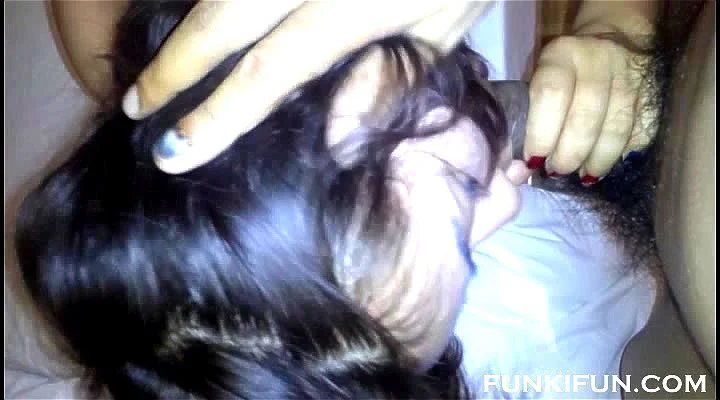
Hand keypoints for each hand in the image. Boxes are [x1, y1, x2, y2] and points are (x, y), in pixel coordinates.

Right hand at [121, 1, 489, 173]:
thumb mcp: (444, 29)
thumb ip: (388, 78)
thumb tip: (328, 134)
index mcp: (358, 5)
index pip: (270, 68)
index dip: (218, 113)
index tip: (176, 149)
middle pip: (223, 17)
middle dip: (173, 65)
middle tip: (137, 105)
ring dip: (182, 29)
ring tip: (155, 69)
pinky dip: (206, 1)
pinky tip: (197, 23)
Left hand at [523, 34, 656, 183]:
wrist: (613, 38)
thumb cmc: (562, 70)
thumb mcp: (538, 77)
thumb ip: (529, 115)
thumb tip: (522, 169)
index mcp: (563, 54)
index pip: (552, 94)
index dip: (542, 133)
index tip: (535, 159)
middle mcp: (600, 61)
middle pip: (586, 116)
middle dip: (570, 153)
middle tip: (558, 171)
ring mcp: (632, 76)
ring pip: (618, 127)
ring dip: (598, 160)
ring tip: (584, 176)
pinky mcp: (654, 94)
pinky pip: (642, 132)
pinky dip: (624, 154)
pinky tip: (608, 164)